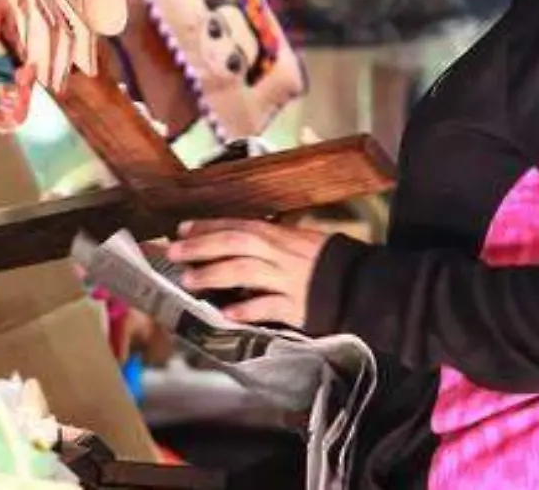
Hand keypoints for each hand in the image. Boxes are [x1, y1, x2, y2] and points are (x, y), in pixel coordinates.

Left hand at [166, 219, 331, 328]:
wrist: (364, 286)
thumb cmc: (330, 263)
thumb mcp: (302, 242)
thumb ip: (272, 242)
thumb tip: (235, 240)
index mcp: (284, 236)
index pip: (240, 225)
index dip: (209, 226)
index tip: (181, 229)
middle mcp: (283, 255)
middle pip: (236, 244)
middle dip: (202, 246)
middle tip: (174, 252)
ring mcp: (290, 281)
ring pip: (246, 272)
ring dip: (215, 275)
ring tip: (189, 280)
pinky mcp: (298, 307)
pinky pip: (269, 307)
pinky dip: (247, 309)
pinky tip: (227, 314)